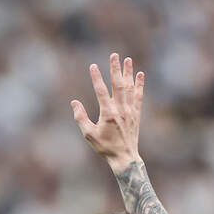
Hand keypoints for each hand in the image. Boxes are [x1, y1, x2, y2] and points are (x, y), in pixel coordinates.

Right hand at [71, 53, 144, 174]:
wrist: (125, 158)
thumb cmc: (105, 147)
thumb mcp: (89, 134)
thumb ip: (80, 118)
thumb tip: (74, 103)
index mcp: (108, 114)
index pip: (101, 91)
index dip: (96, 78)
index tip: (93, 66)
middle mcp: (121, 110)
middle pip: (118, 85)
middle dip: (115, 69)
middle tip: (114, 55)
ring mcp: (130, 111)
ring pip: (130, 88)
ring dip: (128, 73)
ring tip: (128, 59)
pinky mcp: (136, 114)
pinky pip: (139, 97)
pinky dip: (139, 85)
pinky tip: (140, 74)